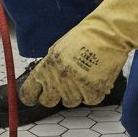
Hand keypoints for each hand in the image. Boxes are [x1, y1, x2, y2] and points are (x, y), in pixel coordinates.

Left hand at [20, 0, 137, 107]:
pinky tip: (94, 78)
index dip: (29, 96)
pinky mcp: (93, 91)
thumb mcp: (58, 49)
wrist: (108, 34)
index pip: (29, 91)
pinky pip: (88, 101)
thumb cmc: (85, 37)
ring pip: (69, 102)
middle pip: (48, 101)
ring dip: (74, 93)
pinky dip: (92, 93)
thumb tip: (42, 82)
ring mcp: (76, 86)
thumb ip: (48, 68)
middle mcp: (59, 79)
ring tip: (82, 76)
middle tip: (61, 86)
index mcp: (47, 66)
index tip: (32, 97)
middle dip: (53, 96)